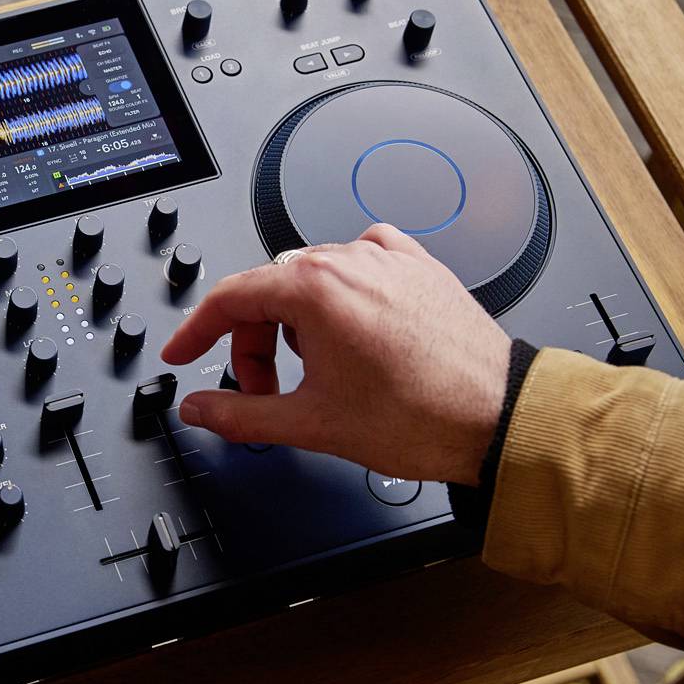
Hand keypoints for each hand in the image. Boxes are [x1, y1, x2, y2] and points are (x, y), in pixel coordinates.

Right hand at [161, 224, 510, 484]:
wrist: (500, 418)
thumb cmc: (424, 416)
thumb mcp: (311, 424)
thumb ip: (240, 415)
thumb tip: (199, 410)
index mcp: (316, 289)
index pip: (229, 296)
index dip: (196, 332)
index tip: (184, 355)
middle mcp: (351, 260)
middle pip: (269, 289)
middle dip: (254, 343)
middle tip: (262, 391)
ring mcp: (388, 260)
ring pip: (312, 279)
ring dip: (296, 323)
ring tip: (315, 373)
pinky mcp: (418, 267)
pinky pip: (359, 266)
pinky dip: (342, 297)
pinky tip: (351, 334)